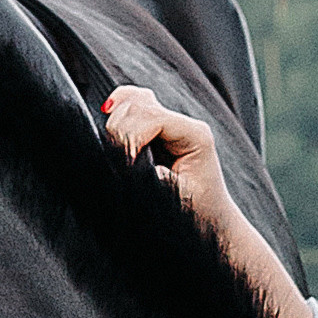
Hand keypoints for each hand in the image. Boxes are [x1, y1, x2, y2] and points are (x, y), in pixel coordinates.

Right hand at [102, 84, 237, 235]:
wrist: (209, 217)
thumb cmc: (197, 210)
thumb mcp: (176, 197)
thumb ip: (151, 177)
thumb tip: (125, 162)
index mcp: (195, 135)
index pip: (153, 118)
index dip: (131, 138)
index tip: (126, 165)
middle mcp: (184, 123)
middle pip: (139, 106)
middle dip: (122, 133)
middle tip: (123, 163)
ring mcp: (171, 122)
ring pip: (134, 100)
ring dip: (118, 123)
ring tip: (120, 153)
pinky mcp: (158, 126)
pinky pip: (134, 102)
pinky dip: (119, 108)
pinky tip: (108, 112)